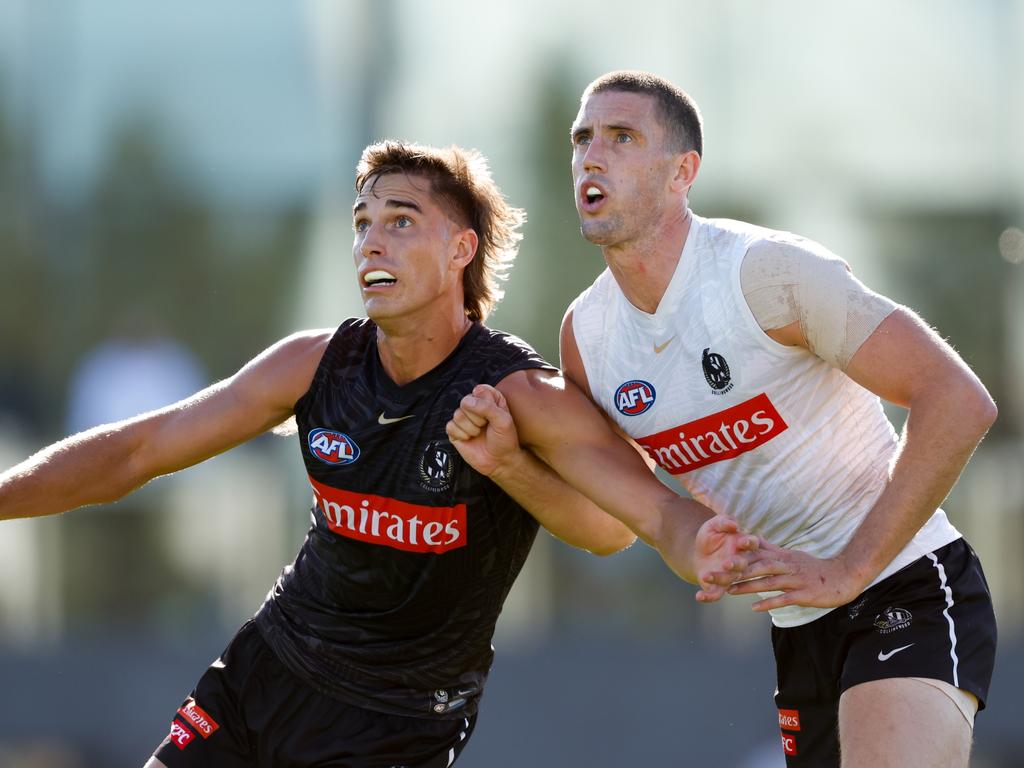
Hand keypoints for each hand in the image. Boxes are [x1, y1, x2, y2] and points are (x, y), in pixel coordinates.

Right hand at [445, 384, 523, 477]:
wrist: (500, 461)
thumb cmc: (505, 439)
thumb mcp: (503, 420)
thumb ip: (487, 407)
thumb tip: (466, 402)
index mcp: (488, 398)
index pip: (479, 390)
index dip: (486, 404)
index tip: (495, 415)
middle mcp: (474, 406)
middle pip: (465, 402)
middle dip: (478, 418)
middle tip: (486, 426)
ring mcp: (463, 418)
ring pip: (457, 415)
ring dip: (471, 428)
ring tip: (479, 434)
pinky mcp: (455, 431)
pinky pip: (450, 426)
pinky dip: (462, 435)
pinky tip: (470, 439)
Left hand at [693, 515, 760, 602]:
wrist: (699, 551)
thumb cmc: (712, 535)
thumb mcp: (715, 524)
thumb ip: (724, 521)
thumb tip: (734, 525)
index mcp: (743, 545)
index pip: (752, 543)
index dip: (750, 543)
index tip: (745, 541)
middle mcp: (740, 562)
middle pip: (742, 565)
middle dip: (736, 564)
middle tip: (727, 563)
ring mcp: (731, 576)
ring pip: (728, 580)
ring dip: (719, 579)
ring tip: (706, 575)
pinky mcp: (719, 587)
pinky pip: (716, 594)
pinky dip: (708, 597)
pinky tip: (699, 596)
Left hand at [725, 542, 866, 610]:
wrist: (844, 576)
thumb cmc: (814, 568)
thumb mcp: (791, 555)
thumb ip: (771, 549)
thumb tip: (753, 539)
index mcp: (781, 556)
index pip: (754, 555)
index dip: (735, 558)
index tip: (716, 561)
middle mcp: (786, 565)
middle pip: (757, 567)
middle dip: (735, 571)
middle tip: (716, 575)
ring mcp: (795, 579)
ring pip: (768, 581)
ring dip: (748, 586)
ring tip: (729, 591)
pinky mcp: (804, 593)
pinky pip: (784, 598)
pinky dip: (769, 602)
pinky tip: (754, 608)